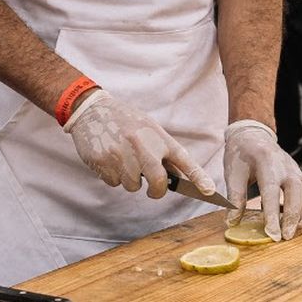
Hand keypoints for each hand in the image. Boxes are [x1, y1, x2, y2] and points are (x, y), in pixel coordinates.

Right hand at [64, 90, 214, 197]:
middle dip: (156, 191)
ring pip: (133, 186)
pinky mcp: (104, 161)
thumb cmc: (124, 120)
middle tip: (152, 188)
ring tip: (121, 158)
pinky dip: (112, 176)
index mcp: (157, 136)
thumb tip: (176, 177)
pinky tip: (108, 158)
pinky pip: (114, 183)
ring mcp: (123, 154)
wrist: (91, 110)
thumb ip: (161, 150)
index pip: (183, 159)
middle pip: (158, 183)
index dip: (198, 176)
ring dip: (129, 179)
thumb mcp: (147, 128)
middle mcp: (142, 144)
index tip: (210, 191)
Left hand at [224, 121, 301, 241]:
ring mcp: (294, 167)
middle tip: (285, 237)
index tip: (272, 234)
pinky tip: (294, 218)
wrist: (252, 135)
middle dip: (292, 215)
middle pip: (295, 189)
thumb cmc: (240, 155)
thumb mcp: (232, 173)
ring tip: (289, 231)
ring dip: (300, 212)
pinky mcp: (298, 172)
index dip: (272, 214)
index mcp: (265, 161)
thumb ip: (235, 197)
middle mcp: (284, 163)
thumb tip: (232, 222)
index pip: (271, 190)